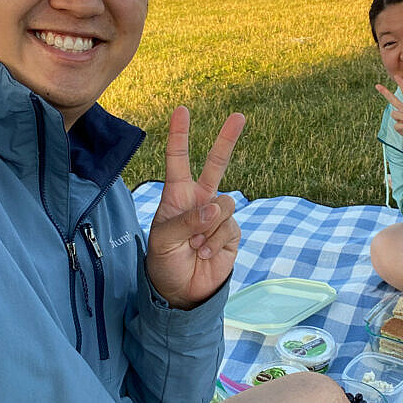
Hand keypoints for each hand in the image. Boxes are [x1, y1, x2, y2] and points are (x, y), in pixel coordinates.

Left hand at [146, 106, 245, 309]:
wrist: (181, 293)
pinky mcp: (231, 233)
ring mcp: (217, 216)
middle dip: (227, 139)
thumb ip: (187, 221)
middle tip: (239, 116)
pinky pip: (229, 227)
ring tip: (194, 245)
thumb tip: (215, 208)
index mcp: (177, 195)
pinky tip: (205, 254)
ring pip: (224, 204)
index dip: (180, 135)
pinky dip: (215, 242)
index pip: (178, 160)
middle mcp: (200, 200)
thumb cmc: (164, 262)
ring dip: (207, 227)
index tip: (182, 110)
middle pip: (216, 164)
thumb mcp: (163, 240)